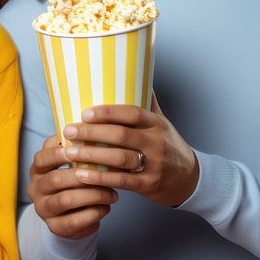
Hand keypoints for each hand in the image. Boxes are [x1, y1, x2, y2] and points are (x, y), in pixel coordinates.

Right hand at [28, 135, 118, 238]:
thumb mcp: (72, 164)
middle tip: (107, 173)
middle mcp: (35, 189)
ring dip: (93, 195)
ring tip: (113, 193)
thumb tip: (94, 128)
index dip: (59, 153)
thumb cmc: (76, 181)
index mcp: (37, 169)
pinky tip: (106, 207)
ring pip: (66, 200)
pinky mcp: (55, 228)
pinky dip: (94, 213)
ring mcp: (43, 209)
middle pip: (55, 179)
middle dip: (83, 175)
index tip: (79, 148)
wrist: (73, 216)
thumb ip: (77, 149)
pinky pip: (75, 220)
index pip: (42, 158)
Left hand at [63, 96, 199, 206]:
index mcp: (157, 123)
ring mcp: (154, 164)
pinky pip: (122, 180)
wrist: (190, 178)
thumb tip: (133, 75)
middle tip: (68, 131)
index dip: (108, 112)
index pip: (132, 113)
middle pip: (121, 135)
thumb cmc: (168, 146)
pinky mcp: (149, 184)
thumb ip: (146, 104)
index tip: (84, 113)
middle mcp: (156, 142)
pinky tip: (83, 176)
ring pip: (119, 158)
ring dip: (91, 156)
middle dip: (91, 133)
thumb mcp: (162, 123)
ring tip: (69, 152)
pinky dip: (101, 178)